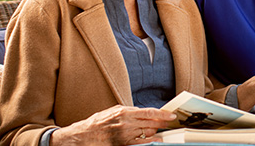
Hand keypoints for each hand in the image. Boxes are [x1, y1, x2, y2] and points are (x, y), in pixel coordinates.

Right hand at [50, 105, 175, 145]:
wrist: (82, 136)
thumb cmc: (97, 123)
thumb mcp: (113, 111)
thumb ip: (128, 111)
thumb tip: (143, 112)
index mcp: (124, 112)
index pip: (149, 112)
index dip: (162, 114)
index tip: (171, 115)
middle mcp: (125, 123)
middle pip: (151, 123)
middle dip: (162, 123)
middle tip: (170, 123)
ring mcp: (124, 135)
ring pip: (147, 134)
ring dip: (156, 132)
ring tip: (161, 130)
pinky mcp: (122, 145)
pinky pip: (140, 144)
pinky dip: (149, 142)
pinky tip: (155, 140)